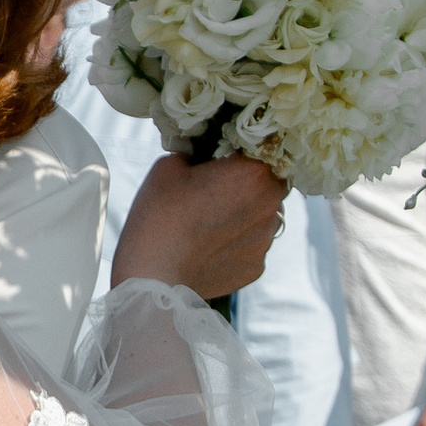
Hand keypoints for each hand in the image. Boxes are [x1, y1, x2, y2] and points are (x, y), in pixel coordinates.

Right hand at [112, 151, 287, 301]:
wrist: (153, 276)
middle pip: (271, 184)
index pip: (266, 150)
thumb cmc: (159, 216)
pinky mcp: (256, 267)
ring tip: (211, 222)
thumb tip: (201, 157)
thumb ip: (195, 154)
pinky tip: (210, 246)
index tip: (226, 157)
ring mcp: (265, 240)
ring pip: (264, 217)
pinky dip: (237, 243)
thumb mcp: (169, 166)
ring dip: (246, 214)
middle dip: (250, 183)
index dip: (246, 152)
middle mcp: (270, 206)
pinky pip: (252, 246)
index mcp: (254, 173)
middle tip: (217, 190)